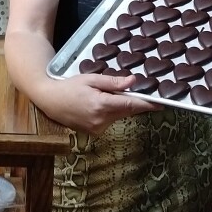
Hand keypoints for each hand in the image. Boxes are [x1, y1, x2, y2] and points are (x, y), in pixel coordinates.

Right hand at [39, 71, 158, 134]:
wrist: (49, 100)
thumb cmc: (69, 86)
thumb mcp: (91, 79)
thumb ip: (113, 82)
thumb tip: (133, 82)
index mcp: (101, 105)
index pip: (131, 105)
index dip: (147, 104)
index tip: (162, 104)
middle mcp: (101, 121)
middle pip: (126, 110)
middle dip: (131, 101)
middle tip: (128, 90)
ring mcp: (97, 129)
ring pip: (118, 115)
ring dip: (118, 106)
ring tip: (101, 95)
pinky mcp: (94, 132)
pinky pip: (110, 120)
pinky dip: (110, 112)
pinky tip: (97, 104)